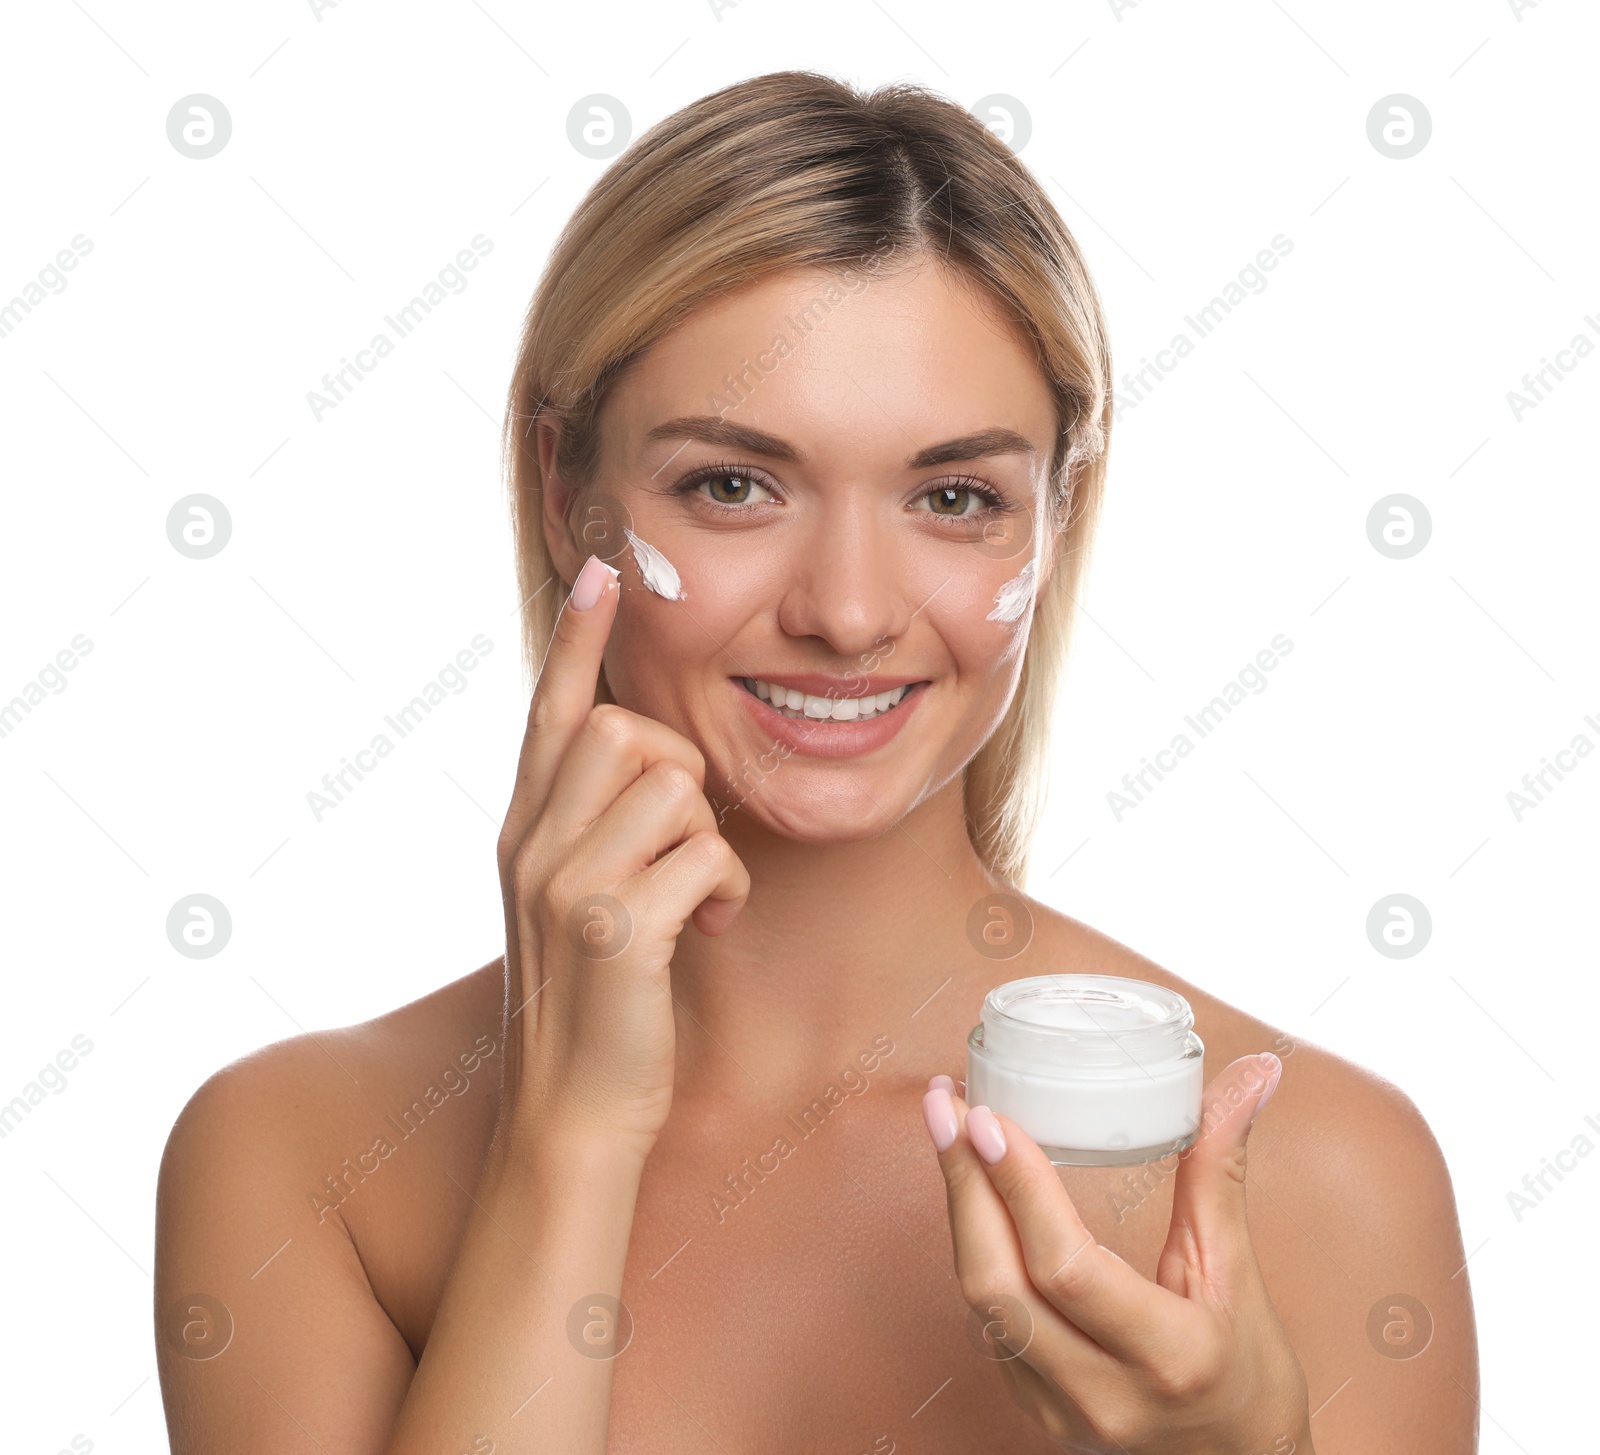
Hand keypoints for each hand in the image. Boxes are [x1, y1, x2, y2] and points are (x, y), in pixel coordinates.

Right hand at [493, 553, 750, 1159]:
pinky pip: (705, 851)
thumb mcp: (574, 902)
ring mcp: (565, 881)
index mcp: (524, 829)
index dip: (576, 637)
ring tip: (696, 897)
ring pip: (673, 782)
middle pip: (626, 727)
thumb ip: (593, 828)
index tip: (600, 569)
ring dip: (708, 838)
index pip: (549, 708)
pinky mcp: (614, 926)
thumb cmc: (594, 1006)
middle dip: (679, 773)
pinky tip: (709, 927)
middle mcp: (531, 842)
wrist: (572, 1116)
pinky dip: (726, 888)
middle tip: (682, 845)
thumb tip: (649, 762)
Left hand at [922, 1054, 1312, 1453]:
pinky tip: (970, 1193)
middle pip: (999, 1285)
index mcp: (1168, 1356)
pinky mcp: (1032, 1411)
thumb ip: (1220, 1170)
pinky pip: (986, 1324)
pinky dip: (973, 1250)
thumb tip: (1251, 1075)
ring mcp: (1059, 1411)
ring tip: (948, 1131)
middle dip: (962, 1184)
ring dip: (958, 1211)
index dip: (1019, 1189)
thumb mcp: (1239, 1273)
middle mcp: (1103, 1395)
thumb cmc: (1250, 1378)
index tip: (985, 1116)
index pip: (1066, 1268)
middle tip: (945, 1103)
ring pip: (980, 1305)